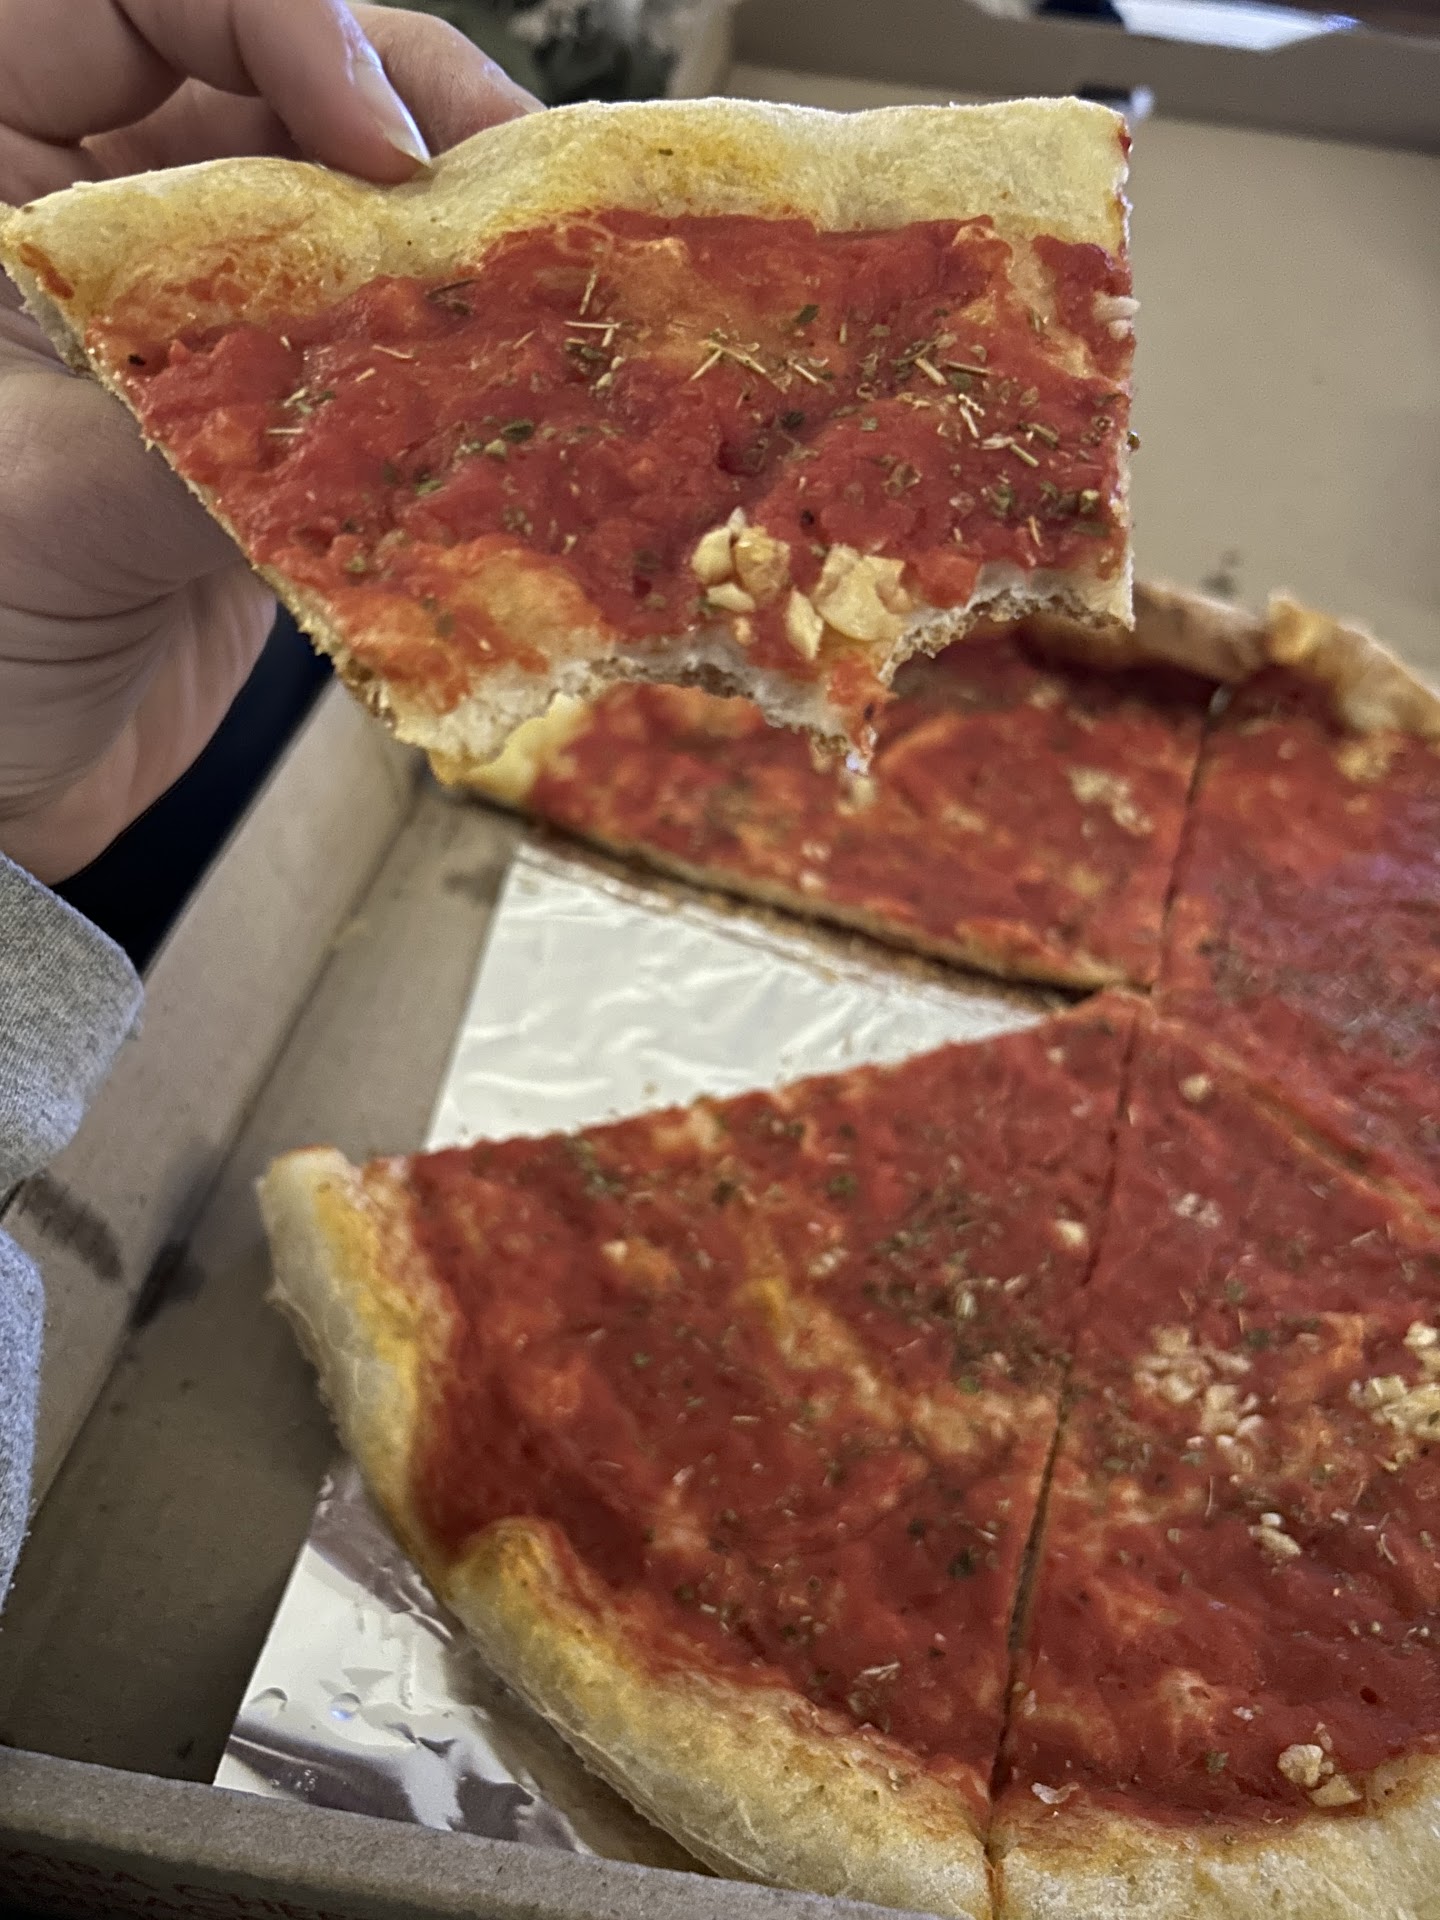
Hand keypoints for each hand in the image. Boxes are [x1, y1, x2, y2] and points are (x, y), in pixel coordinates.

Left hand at [0, 0, 537, 883]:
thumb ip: (219, 420)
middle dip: (411, 118)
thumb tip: (411, 357)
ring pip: (336, 205)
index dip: (280, 24)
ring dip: (448, 240)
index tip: (377, 143)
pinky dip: (442, 356)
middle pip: (270, 77)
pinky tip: (509, 383)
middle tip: (523, 194)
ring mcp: (173, 301)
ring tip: (544, 282)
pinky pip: (361, 337)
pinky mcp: (249, 400)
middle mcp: (79, 200)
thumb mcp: (52, 503)